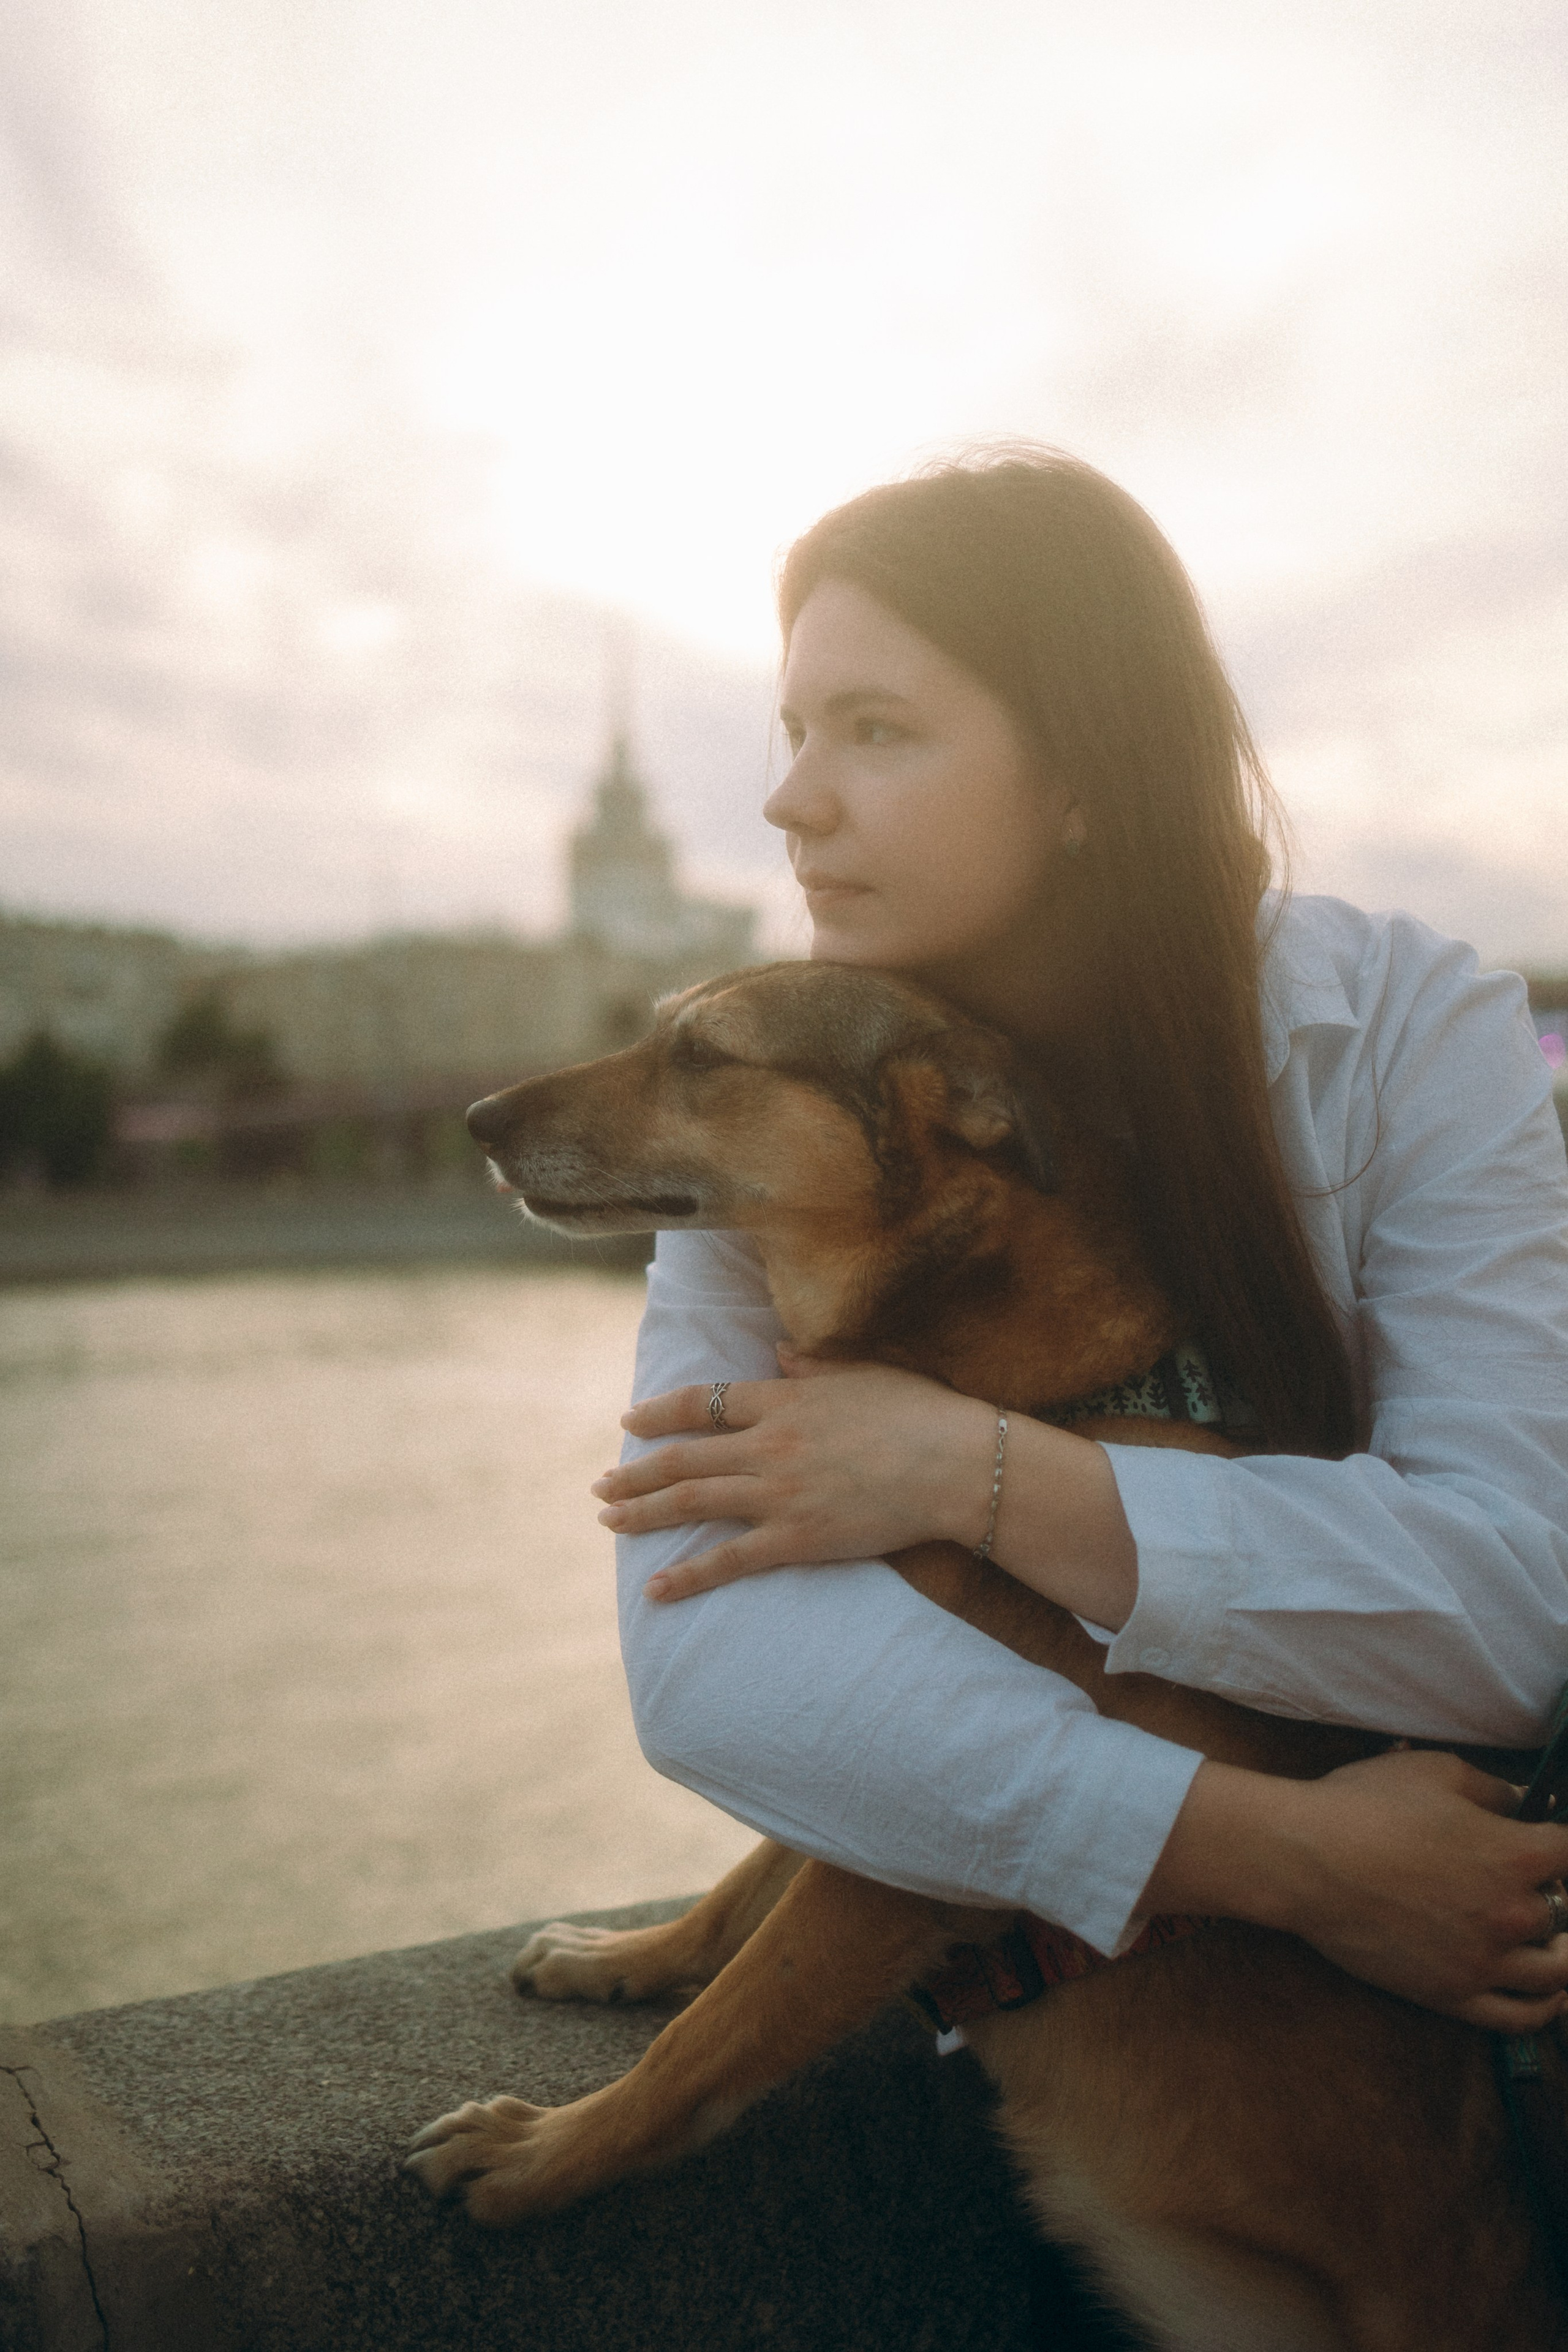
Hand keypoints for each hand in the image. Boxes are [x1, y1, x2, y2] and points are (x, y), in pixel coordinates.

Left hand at [595, 1350, 999, 1600]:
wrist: (956, 1465)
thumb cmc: (920, 1412)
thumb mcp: (862, 1373)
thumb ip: (812, 1367)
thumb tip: (779, 1353)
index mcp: (783, 1399)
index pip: (703, 1403)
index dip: (659, 1412)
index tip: (629, 1420)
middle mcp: (769, 1444)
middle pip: (683, 1456)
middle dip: (635, 1471)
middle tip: (599, 1484)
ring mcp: (779, 1494)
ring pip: (692, 1501)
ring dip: (643, 1512)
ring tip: (608, 1520)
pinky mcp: (796, 1539)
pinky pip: (727, 1560)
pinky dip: (686, 1576)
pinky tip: (654, 1590)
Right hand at [1143, 1745, 1567, 2030]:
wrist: (1305, 1861)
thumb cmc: (1365, 1806)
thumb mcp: (1435, 1772)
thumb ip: (1493, 1788)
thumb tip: (1524, 1802)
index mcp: (1516, 1853)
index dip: (1562, 1845)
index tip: (1548, 1841)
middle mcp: (1513, 1912)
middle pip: (1566, 1912)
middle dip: (1555, 1893)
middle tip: (1530, 1882)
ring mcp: (1485, 1961)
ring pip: (1557, 1971)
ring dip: (1562, 1952)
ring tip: (1553, 1942)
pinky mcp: (1454, 1996)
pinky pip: (1521, 2016)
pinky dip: (1547, 2007)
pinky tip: (1552, 1994)